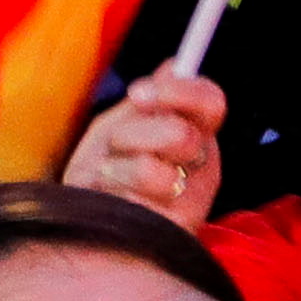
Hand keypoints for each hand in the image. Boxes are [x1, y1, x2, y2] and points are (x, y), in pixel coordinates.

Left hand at [64, 72, 224, 227]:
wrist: (89, 217)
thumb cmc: (108, 166)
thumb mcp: (122, 124)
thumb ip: (149, 99)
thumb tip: (173, 67)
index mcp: (197, 131)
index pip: (211, 101)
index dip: (178, 92)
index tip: (137, 93)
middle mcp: (203, 166)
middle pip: (179, 134)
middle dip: (132, 134)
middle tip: (116, 145)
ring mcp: (193, 202)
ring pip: (150, 170)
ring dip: (115, 169)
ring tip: (111, 178)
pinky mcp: (172, 233)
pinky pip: (134, 203)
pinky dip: (110, 198)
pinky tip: (112, 204)